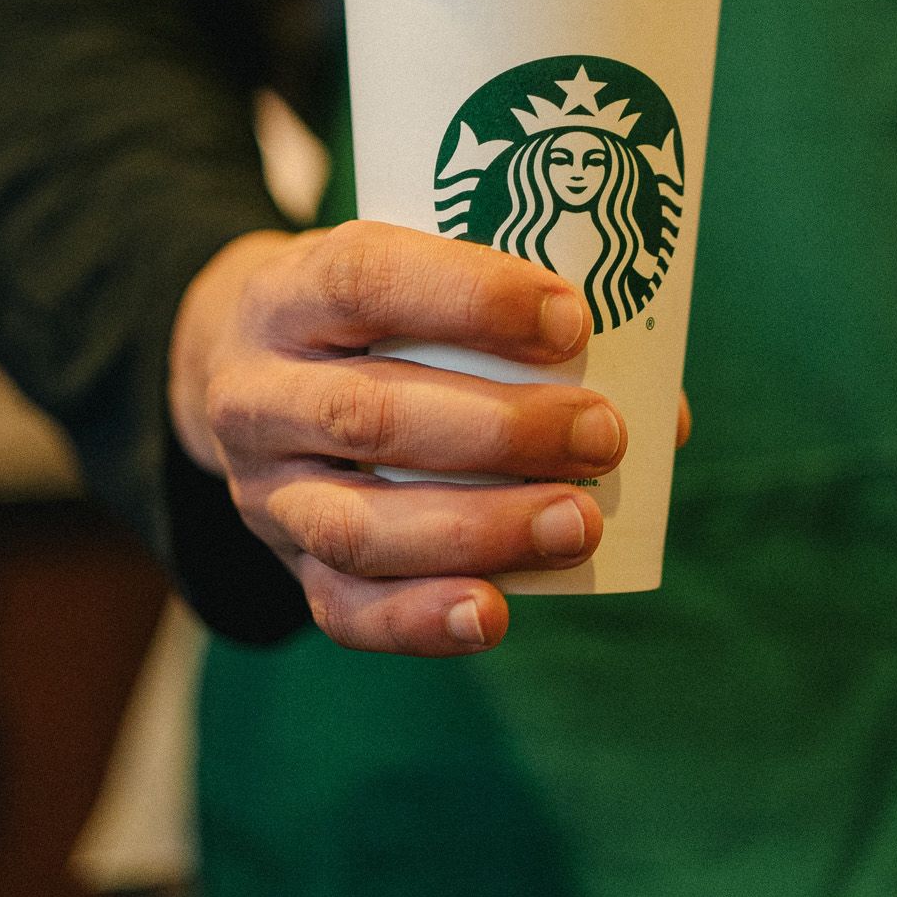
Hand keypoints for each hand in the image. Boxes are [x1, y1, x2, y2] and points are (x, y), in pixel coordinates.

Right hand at [169, 220, 625, 655]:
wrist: (233, 368)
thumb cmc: (366, 315)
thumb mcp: (404, 276)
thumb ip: (508, 321)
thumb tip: (663, 409)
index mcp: (288, 294)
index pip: (364, 280)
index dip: (470, 297)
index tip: (571, 318)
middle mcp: (257, 394)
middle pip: (368, 416)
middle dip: (501, 432)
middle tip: (603, 434)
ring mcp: (265, 489)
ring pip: (360, 525)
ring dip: (481, 530)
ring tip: (581, 523)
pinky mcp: (287, 563)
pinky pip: (343, 609)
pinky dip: (421, 620)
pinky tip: (495, 614)